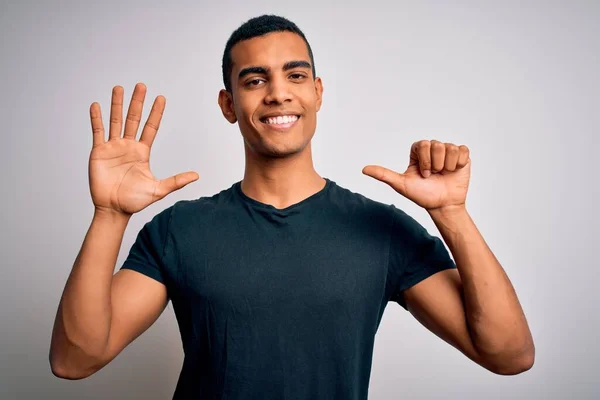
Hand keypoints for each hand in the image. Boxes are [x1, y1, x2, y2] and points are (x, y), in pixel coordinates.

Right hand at [88, 83, 198, 214]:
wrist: (114, 209)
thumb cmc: (135, 201)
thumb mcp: (159, 189)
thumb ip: (176, 181)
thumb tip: (196, 175)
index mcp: (142, 152)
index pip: (150, 127)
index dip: (156, 113)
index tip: (161, 98)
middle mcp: (128, 146)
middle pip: (133, 118)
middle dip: (137, 102)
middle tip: (141, 85)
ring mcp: (113, 147)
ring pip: (115, 120)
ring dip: (117, 104)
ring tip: (119, 88)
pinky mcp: (98, 152)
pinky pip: (98, 131)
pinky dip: (97, 118)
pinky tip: (97, 105)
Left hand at [362, 140, 470, 210]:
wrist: (443, 205)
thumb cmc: (422, 195)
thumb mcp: (401, 185)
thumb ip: (383, 175)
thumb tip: (363, 169)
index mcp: (419, 152)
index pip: (423, 144)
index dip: (425, 161)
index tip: (424, 174)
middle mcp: (433, 149)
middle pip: (437, 145)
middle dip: (435, 165)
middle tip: (434, 176)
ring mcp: (447, 151)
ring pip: (450, 148)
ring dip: (447, 166)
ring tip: (444, 174)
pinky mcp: (462, 155)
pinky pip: (462, 150)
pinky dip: (458, 164)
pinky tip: (454, 172)